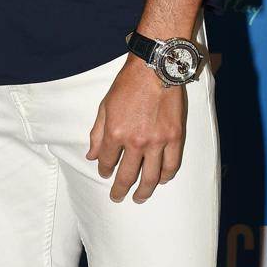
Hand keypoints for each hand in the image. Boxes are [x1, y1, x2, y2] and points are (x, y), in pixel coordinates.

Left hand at [86, 57, 186, 203]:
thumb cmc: (127, 84)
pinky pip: (171, 165)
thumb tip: (91, 156)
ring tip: (139, 198)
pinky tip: (161, 181)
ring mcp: (157, 141)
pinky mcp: (175, 137)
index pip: (107, 161)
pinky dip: (166, 176)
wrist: (155, 68)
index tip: (105, 173)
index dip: (104, 170)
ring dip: (144, 191)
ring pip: (151, 177)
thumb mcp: (105, 106)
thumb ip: (97, 133)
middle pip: (127, 175)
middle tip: (117, 197)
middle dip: (120, 189)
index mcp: (115, 133)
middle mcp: (136, 141)